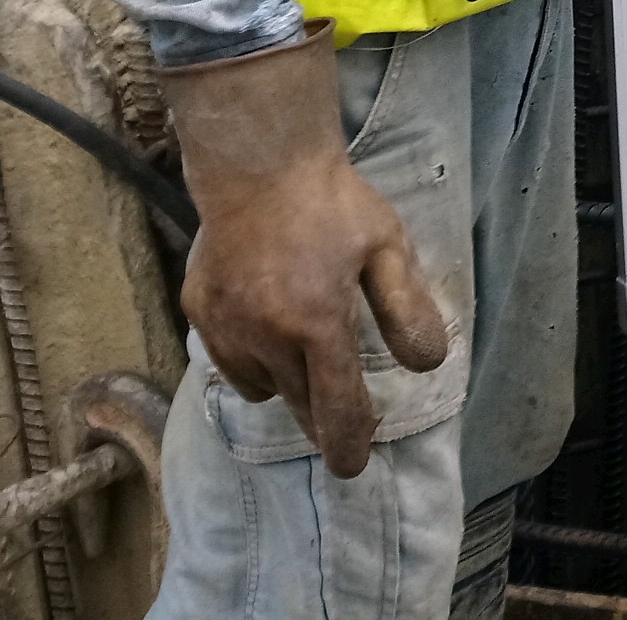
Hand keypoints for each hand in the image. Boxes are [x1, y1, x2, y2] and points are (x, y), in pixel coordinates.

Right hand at [160, 32, 451, 476]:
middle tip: (341, 413)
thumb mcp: (387, 247)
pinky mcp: (198, 312)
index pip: (336, 410)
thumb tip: (427, 365)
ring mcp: (226, 328)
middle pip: (299, 406)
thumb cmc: (332, 202)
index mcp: (318, 326)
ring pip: (261, 386)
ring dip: (286, 381)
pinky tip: (268, 323)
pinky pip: (229, 360)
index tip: (353, 463)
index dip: (348, 443)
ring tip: (304, 345)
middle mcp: (267, 339)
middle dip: (322, 417)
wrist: (258, 162)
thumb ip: (407, 310)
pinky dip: (251, 357)